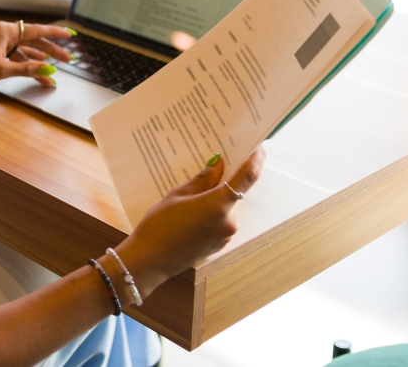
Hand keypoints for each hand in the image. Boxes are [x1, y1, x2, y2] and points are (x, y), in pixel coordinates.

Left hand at [0, 21, 72, 87]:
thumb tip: (49, 71)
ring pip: (26, 48)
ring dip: (40, 59)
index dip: (55, 34)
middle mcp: (5, 32)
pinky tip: (38, 66)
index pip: (37, 30)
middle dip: (51, 50)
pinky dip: (27, 61)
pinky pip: (16, 54)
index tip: (70, 35)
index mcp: (6, 31)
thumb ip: (27, 69)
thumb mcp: (2, 69)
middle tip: (67, 59)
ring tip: (55, 69)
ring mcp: (0, 41)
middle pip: (34, 40)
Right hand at [115, 148, 266, 294]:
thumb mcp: (178, 195)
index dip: (257, 158)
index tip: (258, 146)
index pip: (248, 176)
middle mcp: (229, 221)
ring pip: (230, 205)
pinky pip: (223, 219)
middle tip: (216, 163)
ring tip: (197, 188)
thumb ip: (203, 179)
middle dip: (229, 177)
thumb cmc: (159, 226)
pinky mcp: (220, 244)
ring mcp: (226, 235)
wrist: (149, 260)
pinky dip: (215, 209)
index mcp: (219, 205)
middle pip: (238, 191)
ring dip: (220, 194)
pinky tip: (195, 207)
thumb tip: (219, 165)